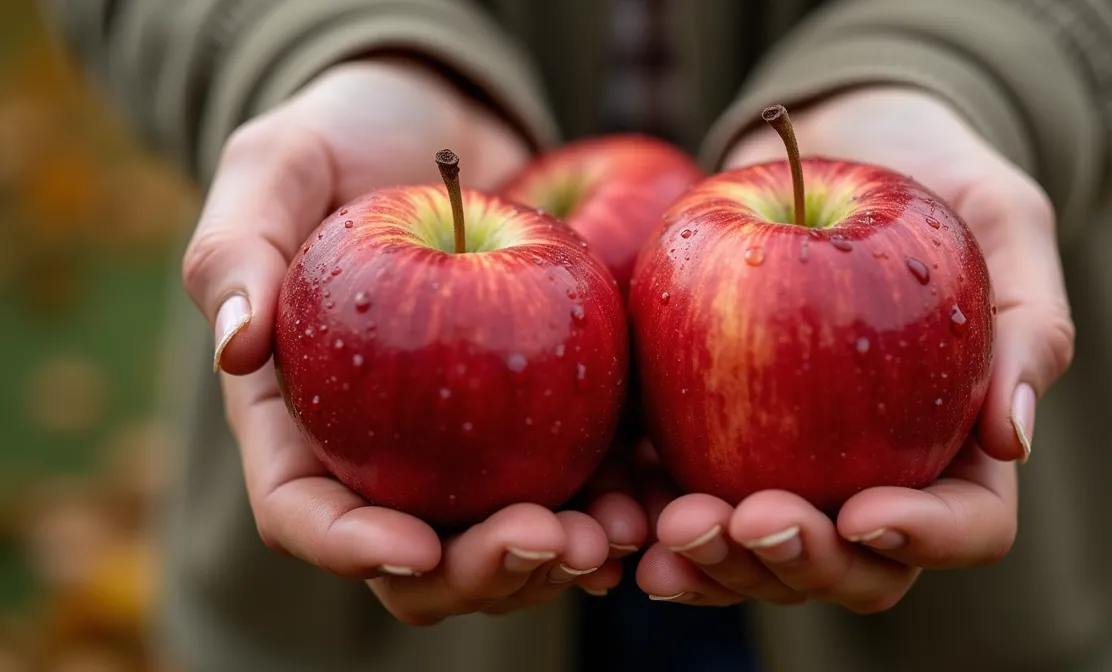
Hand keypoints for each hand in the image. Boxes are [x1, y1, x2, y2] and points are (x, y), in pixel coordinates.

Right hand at [181, 57, 644, 624]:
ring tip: (606, 538)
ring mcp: (460, 444)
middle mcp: (377, 448)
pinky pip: (568, 485)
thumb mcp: (279, 164)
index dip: (351, 547)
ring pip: (496, 541)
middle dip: (475, 572)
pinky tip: (643, 512)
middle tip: (541, 540)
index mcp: (298, 416)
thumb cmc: (344, 137)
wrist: (444, 127)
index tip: (414, 546)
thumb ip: (239, 248)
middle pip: (414, 556)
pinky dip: (602, 510)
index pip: (304, 510)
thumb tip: (233, 350)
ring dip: (550, 561)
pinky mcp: (534, 417)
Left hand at [636, 87, 1075, 610]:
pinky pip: (686, 503)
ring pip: (763, 558)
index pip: (965, 524)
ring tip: (673, 530)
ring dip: (718, 564)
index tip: (864, 511)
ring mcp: (792, 466)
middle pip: (854, 567)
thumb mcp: (1004, 217)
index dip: (922, 537)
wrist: (837, 138)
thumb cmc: (937, 172)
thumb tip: (1012, 441)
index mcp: (961, 444)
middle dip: (801, 562)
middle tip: (750, 520)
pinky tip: (623, 522)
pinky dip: (654, 524)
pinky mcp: (714, 437)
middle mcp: (877, 474)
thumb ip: (1028, 323)